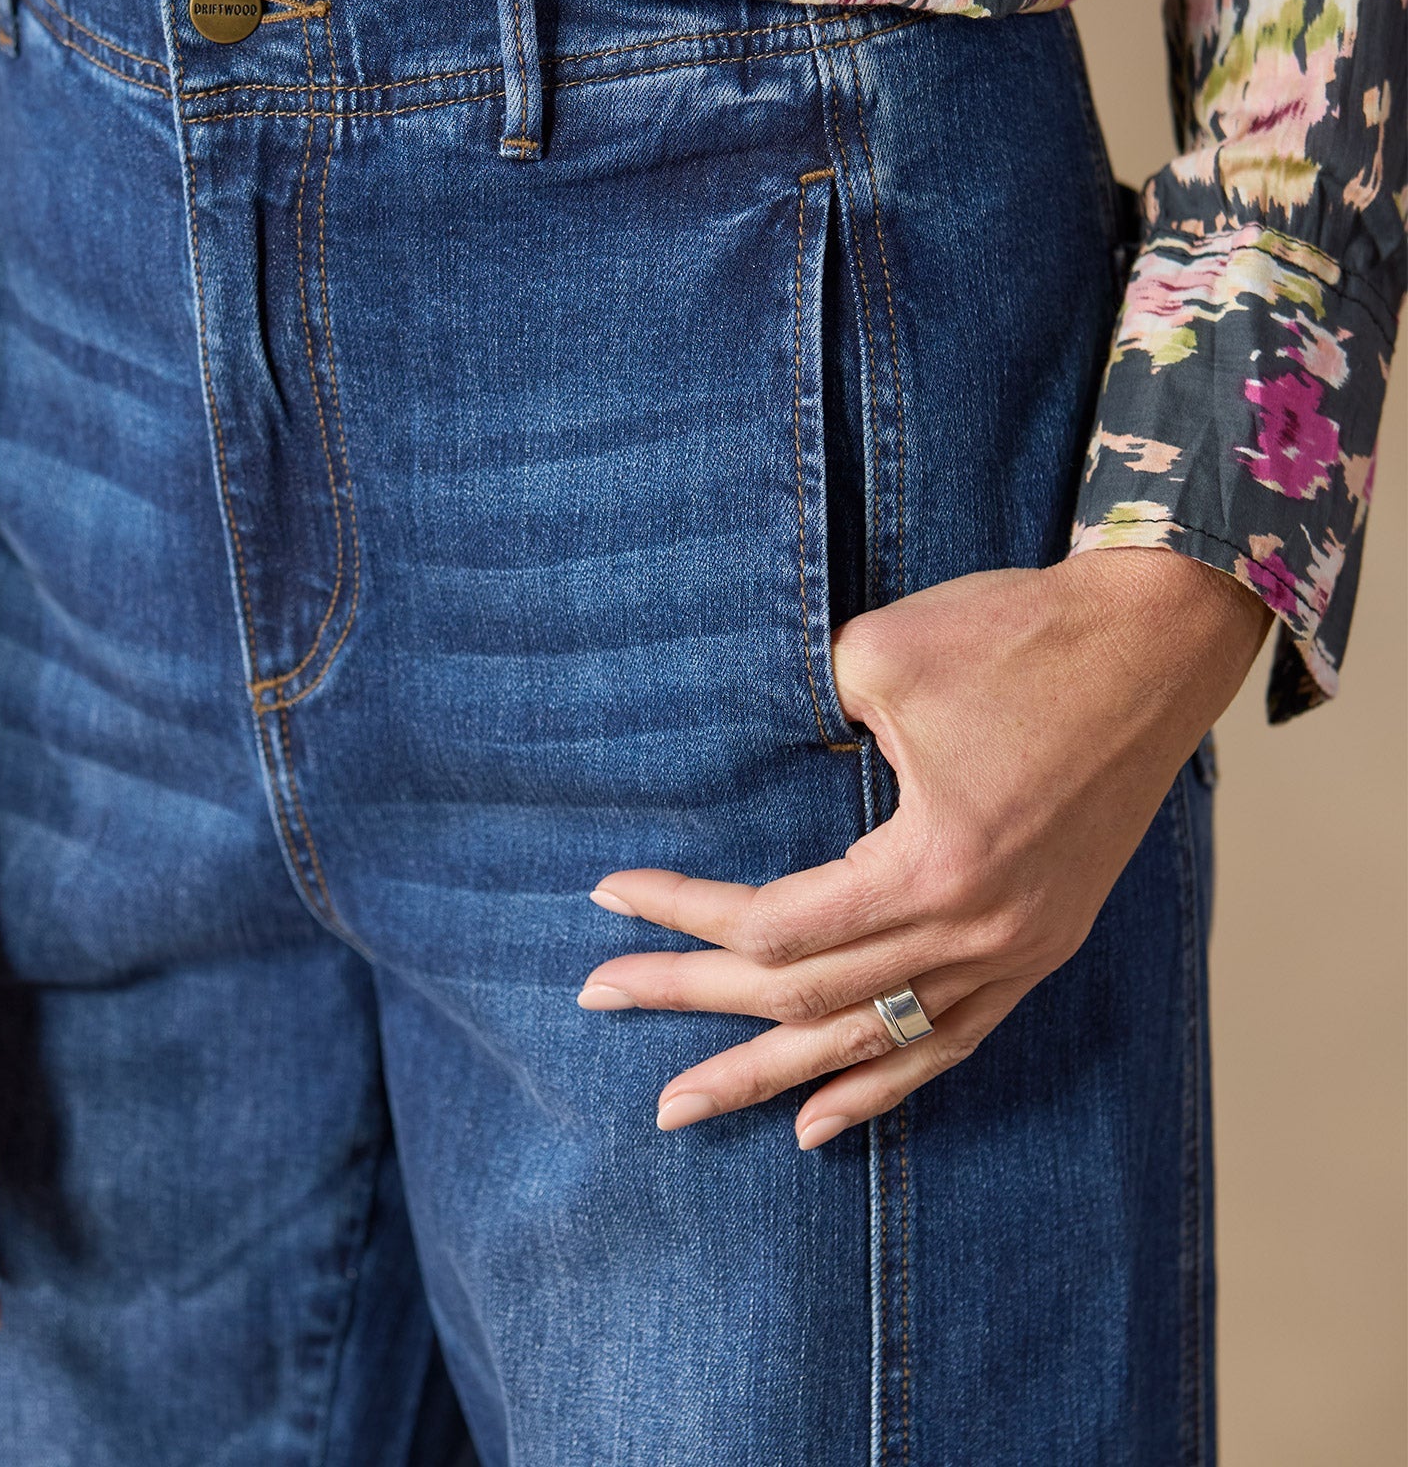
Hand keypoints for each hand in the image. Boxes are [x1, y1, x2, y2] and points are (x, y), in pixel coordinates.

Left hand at [577, 549, 1272, 1148]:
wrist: (1157, 640)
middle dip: (691, 1000)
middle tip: (599, 996)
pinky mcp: (1043, 944)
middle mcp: (977, 930)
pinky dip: (880, 1085)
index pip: (774, 924)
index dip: (681, 911)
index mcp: (934, 865)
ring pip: (873, 1042)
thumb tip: (746, 747)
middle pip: (805, 996)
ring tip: (681, 1106)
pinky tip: (819, 1123)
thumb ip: (803, 715)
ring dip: (770, 1076)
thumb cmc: (1019, 633)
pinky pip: (951, 1042)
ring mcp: (1018, 949)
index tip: (607, 892)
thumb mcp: (882, 656)